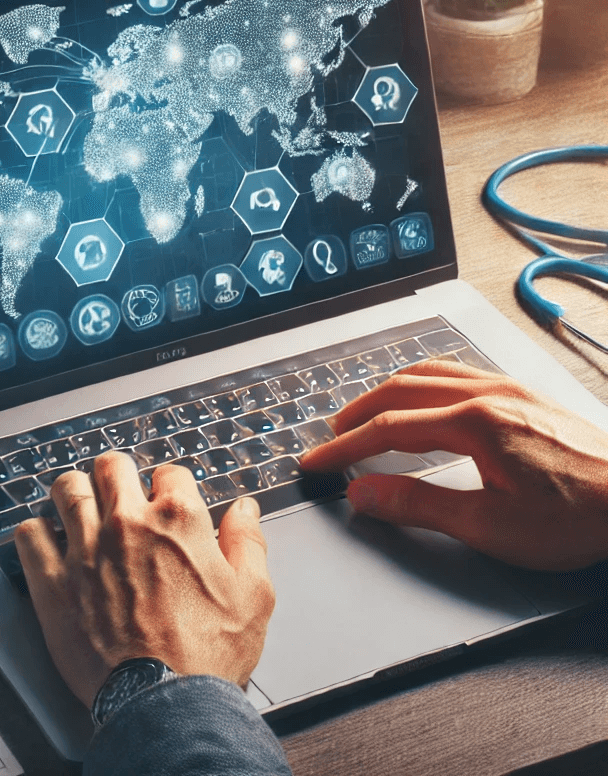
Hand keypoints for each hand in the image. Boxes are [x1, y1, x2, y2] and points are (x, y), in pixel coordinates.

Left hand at [14, 452, 273, 707]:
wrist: (166, 703)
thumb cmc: (208, 655)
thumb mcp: (253, 596)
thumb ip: (247, 543)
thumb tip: (244, 510)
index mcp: (177, 519)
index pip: (168, 473)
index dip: (169, 485)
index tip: (165, 500)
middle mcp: (127, 523)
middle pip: (111, 466)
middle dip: (117, 475)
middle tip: (118, 492)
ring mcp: (86, 549)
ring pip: (67, 489)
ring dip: (75, 493)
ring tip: (79, 506)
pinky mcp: (54, 581)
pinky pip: (30, 536)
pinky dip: (36, 533)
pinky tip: (46, 541)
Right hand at [300, 359, 607, 570]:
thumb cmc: (580, 516)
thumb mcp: (491, 526)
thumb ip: (419, 505)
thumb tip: (365, 493)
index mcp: (474, 422)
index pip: (389, 430)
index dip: (345, 447)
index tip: (317, 461)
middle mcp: (487, 393)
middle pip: (400, 389)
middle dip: (358, 412)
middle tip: (332, 436)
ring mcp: (507, 387)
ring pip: (428, 372)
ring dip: (387, 391)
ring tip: (365, 413)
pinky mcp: (523, 393)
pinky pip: (456, 371)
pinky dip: (420, 382)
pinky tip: (422, 398)